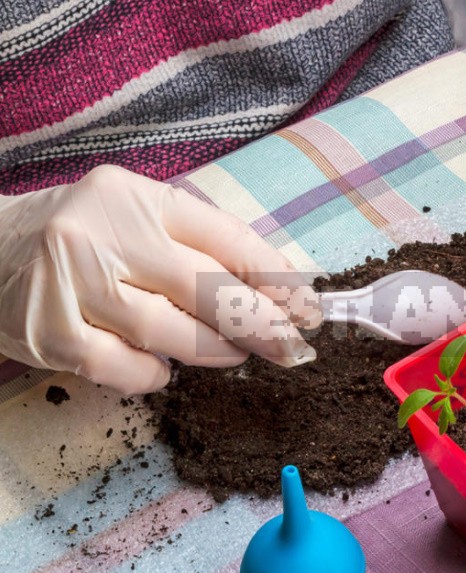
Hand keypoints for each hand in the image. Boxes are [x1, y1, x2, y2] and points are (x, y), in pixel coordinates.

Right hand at [0, 165, 322, 393]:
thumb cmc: (82, 235)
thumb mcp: (137, 216)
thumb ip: (197, 244)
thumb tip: (277, 293)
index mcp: (136, 198)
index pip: (227, 238)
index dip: (277, 279)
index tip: (309, 307)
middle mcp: (103, 234)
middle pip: (207, 288)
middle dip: (262, 324)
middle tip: (293, 347)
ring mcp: (73, 284)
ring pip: (170, 332)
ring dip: (215, 350)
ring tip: (234, 355)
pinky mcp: (50, 333)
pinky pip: (125, 368)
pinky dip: (155, 375)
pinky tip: (164, 370)